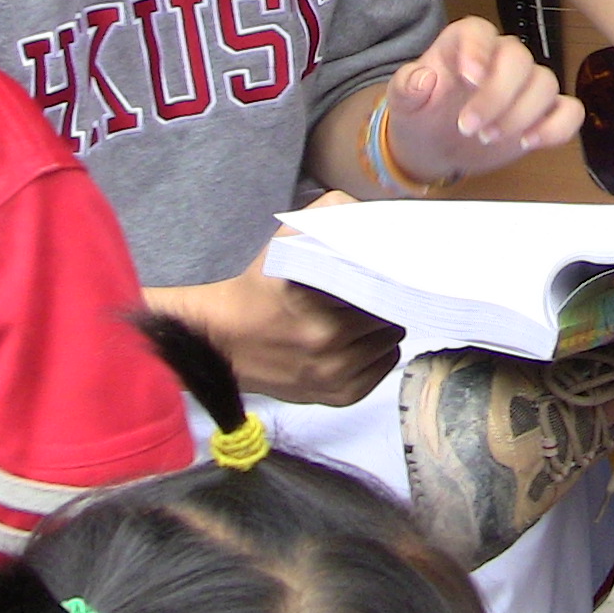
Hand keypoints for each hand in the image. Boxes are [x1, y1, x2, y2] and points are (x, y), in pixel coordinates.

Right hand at [150, 231, 401, 405]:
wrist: (222, 343)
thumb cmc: (258, 289)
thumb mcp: (285, 240)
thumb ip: (330, 214)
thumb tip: (373, 217)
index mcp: (315, 304)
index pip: (380, 286)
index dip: (386, 275)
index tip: (382, 270)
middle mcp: (326, 344)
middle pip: (390, 315)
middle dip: (383, 301)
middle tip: (365, 293)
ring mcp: (333, 376)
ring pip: (391, 343)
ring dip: (381, 329)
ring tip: (357, 317)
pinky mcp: (338, 397)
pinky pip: (383, 369)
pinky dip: (377, 355)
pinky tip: (356, 342)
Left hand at [379, 18, 583, 187]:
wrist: (435, 145)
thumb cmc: (421, 114)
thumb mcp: (402, 102)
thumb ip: (407, 88)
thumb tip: (422, 78)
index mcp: (463, 46)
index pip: (478, 31)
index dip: (478, 50)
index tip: (469, 78)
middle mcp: (499, 60)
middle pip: (518, 58)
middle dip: (498, 95)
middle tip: (470, 128)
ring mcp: (524, 87)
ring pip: (545, 83)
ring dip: (521, 115)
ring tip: (489, 138)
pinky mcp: (543, 114)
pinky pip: (569, 111)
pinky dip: (556, 127)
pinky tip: (529, 143)